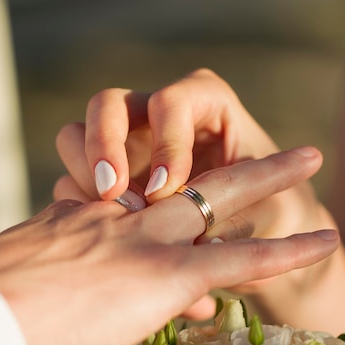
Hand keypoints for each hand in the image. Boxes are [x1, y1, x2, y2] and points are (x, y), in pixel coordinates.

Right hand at [0, 147, 338, 344]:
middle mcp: (121, 216)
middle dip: (232, 158)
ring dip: (271, 177)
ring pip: (223, 195)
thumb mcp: (35, 281)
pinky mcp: (167, 274)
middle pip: (187, 176)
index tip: (160, 208)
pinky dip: (285, 249)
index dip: (154, 201)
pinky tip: (325, 238)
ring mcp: (148, 240)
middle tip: (277, 146)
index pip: (133, 199)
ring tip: (309, 158)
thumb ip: (77, 278)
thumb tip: (104, 298)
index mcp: (84, 215)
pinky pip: (240, 259)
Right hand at [55, 68, 327, 243]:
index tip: (167, 191)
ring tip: (110, 222)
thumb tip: (200, 242)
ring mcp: (127, 145)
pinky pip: (73, 183)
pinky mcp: (107, 178)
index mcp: (205, 103)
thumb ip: (232, 222)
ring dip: (87, 178)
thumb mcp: (265, 215)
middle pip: (107, 105)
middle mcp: (158, 115)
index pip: (172, 103)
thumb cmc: (270, 213)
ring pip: (76, 138)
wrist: (254, 229)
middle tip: (113, 195)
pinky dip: (82, 209)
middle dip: (103, 146)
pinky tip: (106, 239)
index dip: (167, 144)